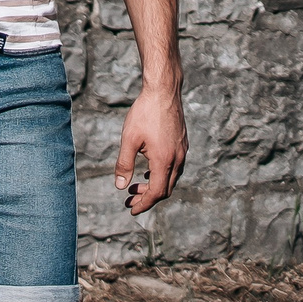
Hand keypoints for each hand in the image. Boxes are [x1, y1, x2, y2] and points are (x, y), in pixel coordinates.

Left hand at [115, 81, 186, 215]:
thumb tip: (120, 186)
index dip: (144, 204)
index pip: (156, 193)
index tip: (131, 209)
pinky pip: (174, 168)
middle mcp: (177, 159)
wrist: (163, 92)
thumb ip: (124, 164)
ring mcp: (182, 151)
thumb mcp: (129, 139)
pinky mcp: (182, 144)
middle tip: (130, 199)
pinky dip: (161, 175)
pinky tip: (148, 171)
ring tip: (136, 186)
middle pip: (165, 189)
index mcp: (164, 161)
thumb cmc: (144, 113)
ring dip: (154, 186)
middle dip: (147, 198)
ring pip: (171, 179)